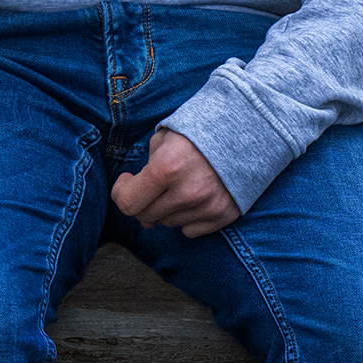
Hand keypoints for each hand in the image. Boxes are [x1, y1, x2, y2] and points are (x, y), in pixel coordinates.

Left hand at [109, 128, 240, 237]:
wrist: (242, 131)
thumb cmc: (195, 133)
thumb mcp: (162, 140)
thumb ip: (144, 174)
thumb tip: (144, 219)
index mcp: (165, 167)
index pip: (127, 202)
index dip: (120, 192)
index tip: (128, 180)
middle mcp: (186, 192)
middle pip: (145, 215)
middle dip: (142, 200)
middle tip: (153, 183)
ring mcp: (207, 206)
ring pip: (167, 223)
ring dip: (166, 207)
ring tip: (180, 183)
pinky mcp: (223, 216)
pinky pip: (190, 230)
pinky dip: (187, 217)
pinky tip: (194, 195)